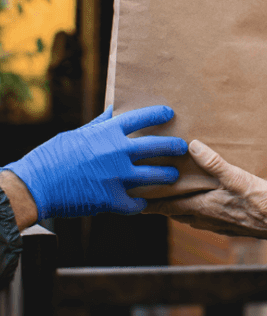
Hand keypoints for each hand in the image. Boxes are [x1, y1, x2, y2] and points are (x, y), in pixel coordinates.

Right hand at [3, 105, 186, 219]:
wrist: (35, 185)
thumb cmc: (53, 156)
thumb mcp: (77, 134)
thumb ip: (99, 125)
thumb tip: (113, 110)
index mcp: (107, 133)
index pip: (141, 117)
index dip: (158, 114)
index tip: (170, 112)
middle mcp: (117, 152)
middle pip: (156, 147)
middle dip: (174, 147)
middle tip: (182, 147)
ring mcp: (116, 176)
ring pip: (154, 176)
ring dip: (167, 176)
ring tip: (173, 176)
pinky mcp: (111, 199)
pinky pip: (135, 203)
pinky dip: (141, 204)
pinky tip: (146, 203)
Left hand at [145, 140, 266, 242]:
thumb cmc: (261, 202)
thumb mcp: (238, 178)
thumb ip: (214, 163)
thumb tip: (193, 146)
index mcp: (202, 207)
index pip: (166, 206)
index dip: (148, 203)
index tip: (131, 198)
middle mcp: (204, 218)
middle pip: (174, 211)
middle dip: (161, 202)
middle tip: (150, 190)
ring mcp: (216, 224)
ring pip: (189, 215)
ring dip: (179, 206)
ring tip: (175, 192)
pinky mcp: (228, 225)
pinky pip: (204, 217)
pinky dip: (196, 209)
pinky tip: (206, 200)